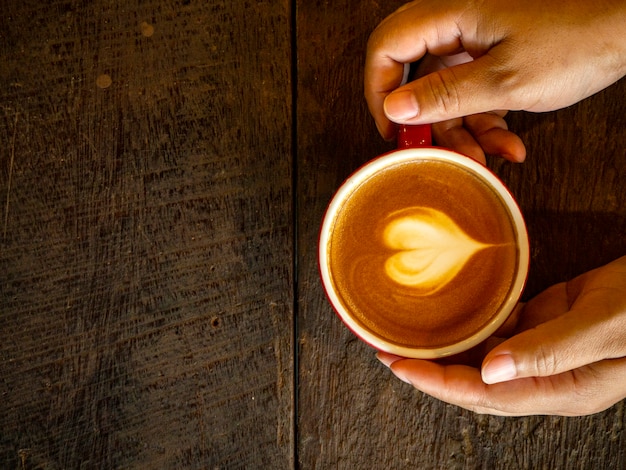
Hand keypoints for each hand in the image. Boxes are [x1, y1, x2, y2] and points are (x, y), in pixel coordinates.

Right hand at [365, 0, 625, 151]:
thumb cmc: (580, 39)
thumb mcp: (505, 81)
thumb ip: (444, 95)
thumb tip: (395, 108)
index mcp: (451, 13)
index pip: (387, 47)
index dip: (379, 90)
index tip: (392, 128)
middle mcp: (457, 23)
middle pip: (413, 75)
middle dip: (425, 120)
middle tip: (429, 149)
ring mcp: (475, 40)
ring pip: (444, 91)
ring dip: (462, 130)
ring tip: (484, 157)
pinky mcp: (492, 55)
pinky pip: (470, 93)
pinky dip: (484, 122)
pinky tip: (505, 143)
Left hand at [377, 256, 625, 415]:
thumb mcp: (605, 329)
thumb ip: (550, 351)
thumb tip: (490, 371)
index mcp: (559, 390)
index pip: (481, 395)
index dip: (435, 382)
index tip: (398, 366)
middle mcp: (544, 377)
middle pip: (472, 382)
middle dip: (427, 369)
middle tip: (387, 350)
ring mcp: (544, 353)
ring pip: (481, 356)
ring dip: (445, 347)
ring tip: (408, 332)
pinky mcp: (545, 327)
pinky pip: (500, 330)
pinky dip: (474, 323)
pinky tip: (456, 310)